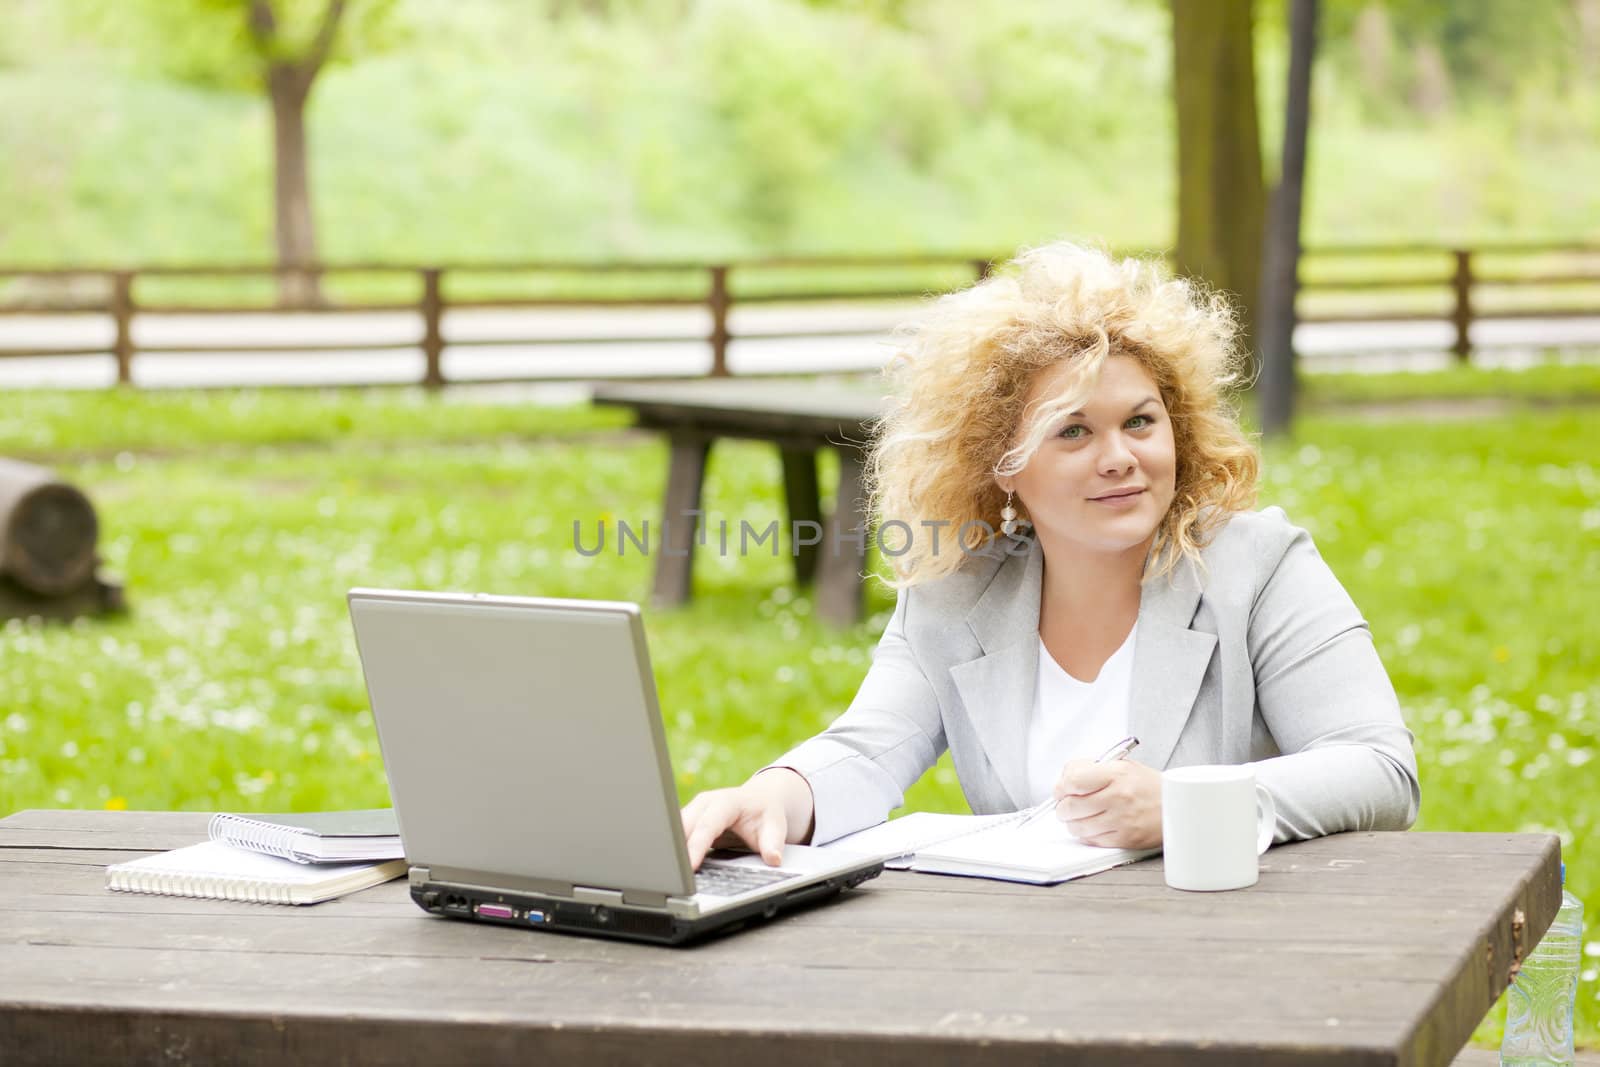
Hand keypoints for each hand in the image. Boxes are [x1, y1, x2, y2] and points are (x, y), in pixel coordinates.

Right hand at [680, 768, 815, 869]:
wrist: (760, 800)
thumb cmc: (765, 813)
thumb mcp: (775, 826)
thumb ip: (773, 842)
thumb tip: (774, 858)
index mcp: (725, 802)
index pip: (707, 825)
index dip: (697, 846)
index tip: (690, 867)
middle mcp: (704, 804)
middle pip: (683, 826)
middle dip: (675, 849)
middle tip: (670, 875)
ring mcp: (693, 811)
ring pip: (674, 830)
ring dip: (670, 851)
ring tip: (667, 874)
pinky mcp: (688, 822)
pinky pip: (675, 836)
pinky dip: (672, 851)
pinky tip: (670, 869)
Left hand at [1051, 758, 1162, 848]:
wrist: (1177, 805)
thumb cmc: (1146, 785)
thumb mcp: (1122, 765)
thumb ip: (1091, 768)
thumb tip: (1063, 779)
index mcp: (1116, 774)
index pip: (1072, 781)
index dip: (1060, 787)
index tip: (1060, 790)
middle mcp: (1118, 797)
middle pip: (1070, 807)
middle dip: (1062, 808)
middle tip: (1065, 806)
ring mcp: (1121, 820)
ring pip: (1077, 827)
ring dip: (1072, 823)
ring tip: (1079, 817)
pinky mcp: (1125, 839)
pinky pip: (1092, 840)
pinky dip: (1086, 835)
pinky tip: (1093, 826)